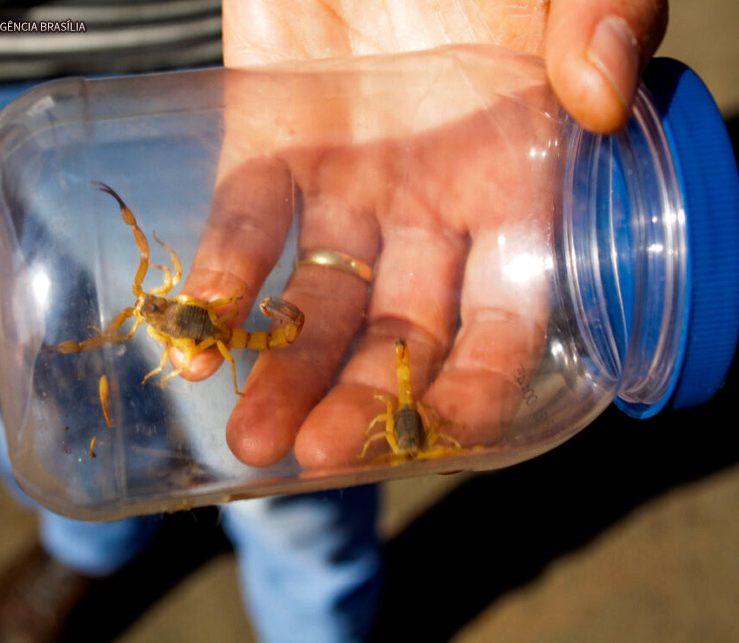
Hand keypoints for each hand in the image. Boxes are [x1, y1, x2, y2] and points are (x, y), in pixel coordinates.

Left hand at [174, 1, 667, 467]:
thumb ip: (605, 18)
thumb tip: (596, 97)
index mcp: (513, 188)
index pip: (502, 317)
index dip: (475, 380)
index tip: (437, 436)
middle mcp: (428, 207)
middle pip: (394, 329)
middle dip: (361, 398)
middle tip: (317, 456)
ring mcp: (346, 181)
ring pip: (315, 299)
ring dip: (284, 369)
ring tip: (251, 438)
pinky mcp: (269, 141)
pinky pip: (245, 221)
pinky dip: (223, 277)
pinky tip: (196, 336)